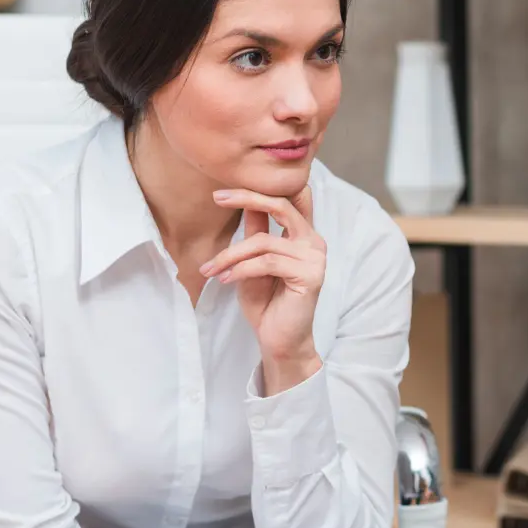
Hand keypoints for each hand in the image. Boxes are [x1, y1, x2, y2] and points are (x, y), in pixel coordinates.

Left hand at [201, 187, 325, 392]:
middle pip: (281, 206)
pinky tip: (226, 279)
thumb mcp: (253, 261)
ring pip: (264, 243)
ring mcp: (316, 258)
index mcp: (303, 235)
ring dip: (231, 255)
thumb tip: (247, 202)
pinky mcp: (311, 275)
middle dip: (248, 198)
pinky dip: (241, 270)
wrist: (279, 339)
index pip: (291, 199)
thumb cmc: (267, 301)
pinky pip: (267, 263)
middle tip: (218, 198)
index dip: (262, 188)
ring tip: (211, 269)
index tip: (226, 189)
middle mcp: (314, 241)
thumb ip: (256, 233)